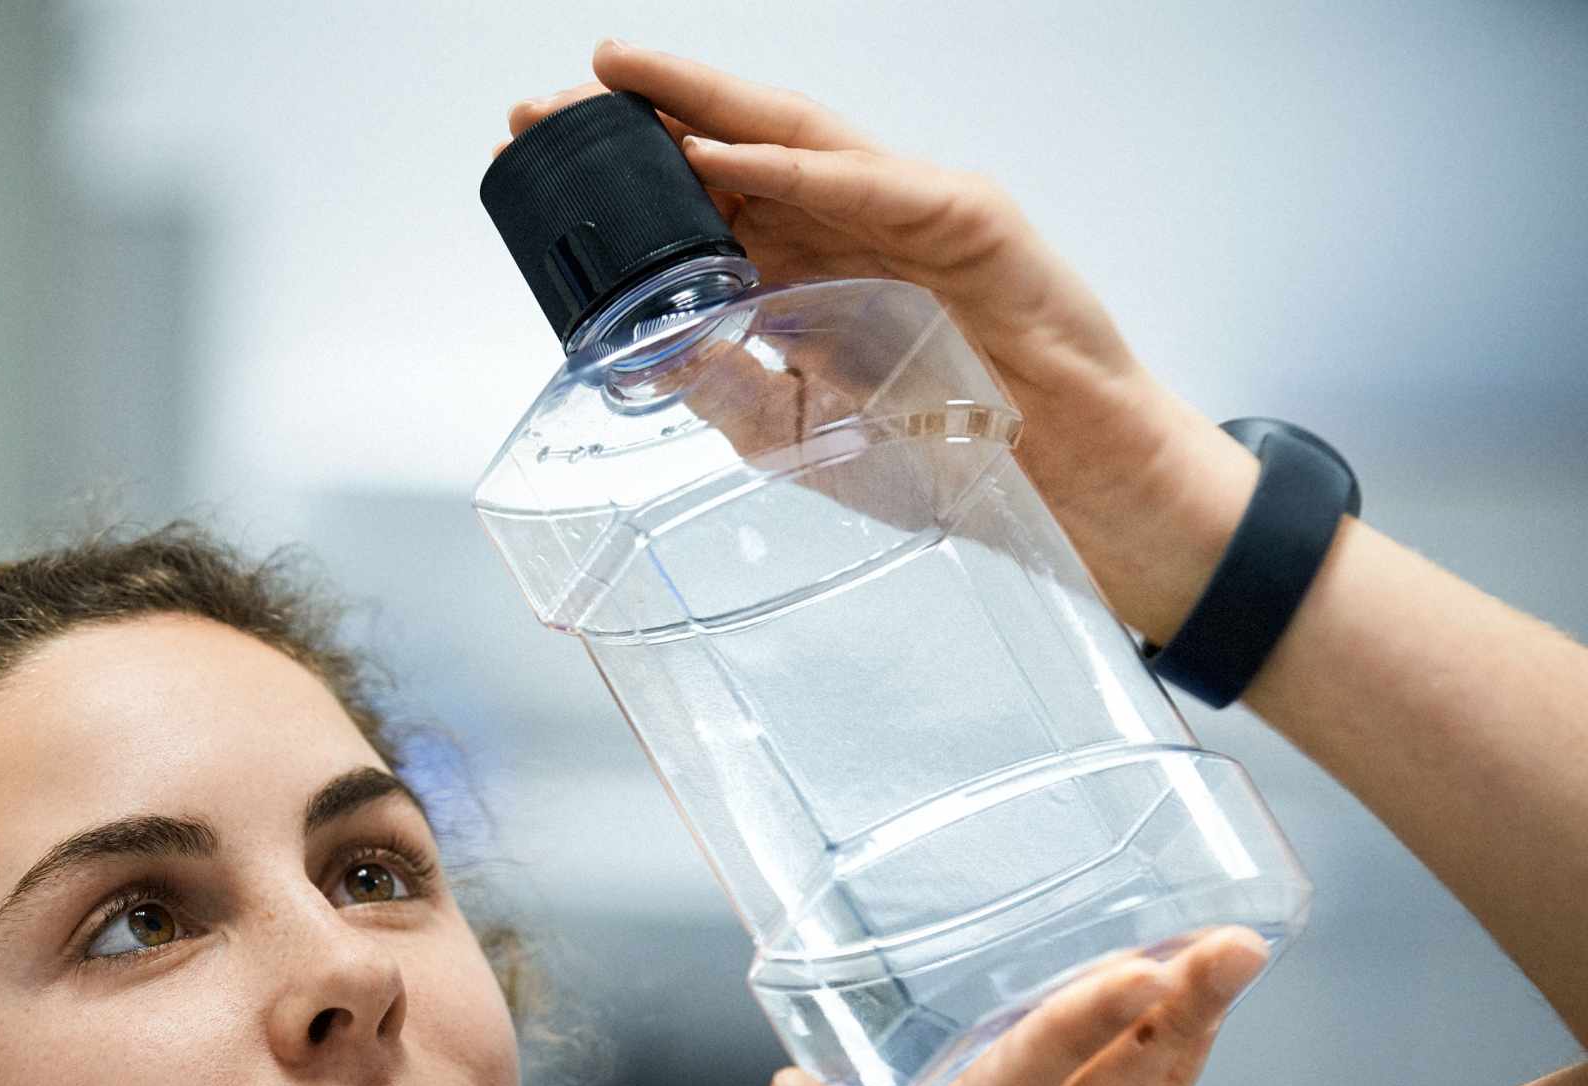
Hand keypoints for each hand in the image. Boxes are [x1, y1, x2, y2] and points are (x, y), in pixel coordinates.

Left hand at [499, 43, 1260, 648]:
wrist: (1068, 488)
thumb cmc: (949, 454)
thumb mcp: (801, 431)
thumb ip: (723, 384)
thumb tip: (632, 349)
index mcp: (804, 274)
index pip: (696, 209)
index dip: (619, 185)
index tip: (530, 167)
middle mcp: (844, 228)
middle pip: (726, 155)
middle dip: (634, 126)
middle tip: (541, 109)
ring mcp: (902, 212)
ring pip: (790, 137)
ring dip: (698, 109)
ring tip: (618, 84)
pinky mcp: (963, 215)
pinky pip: (867, 177)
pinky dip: (793, 162)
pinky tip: (721, 150)